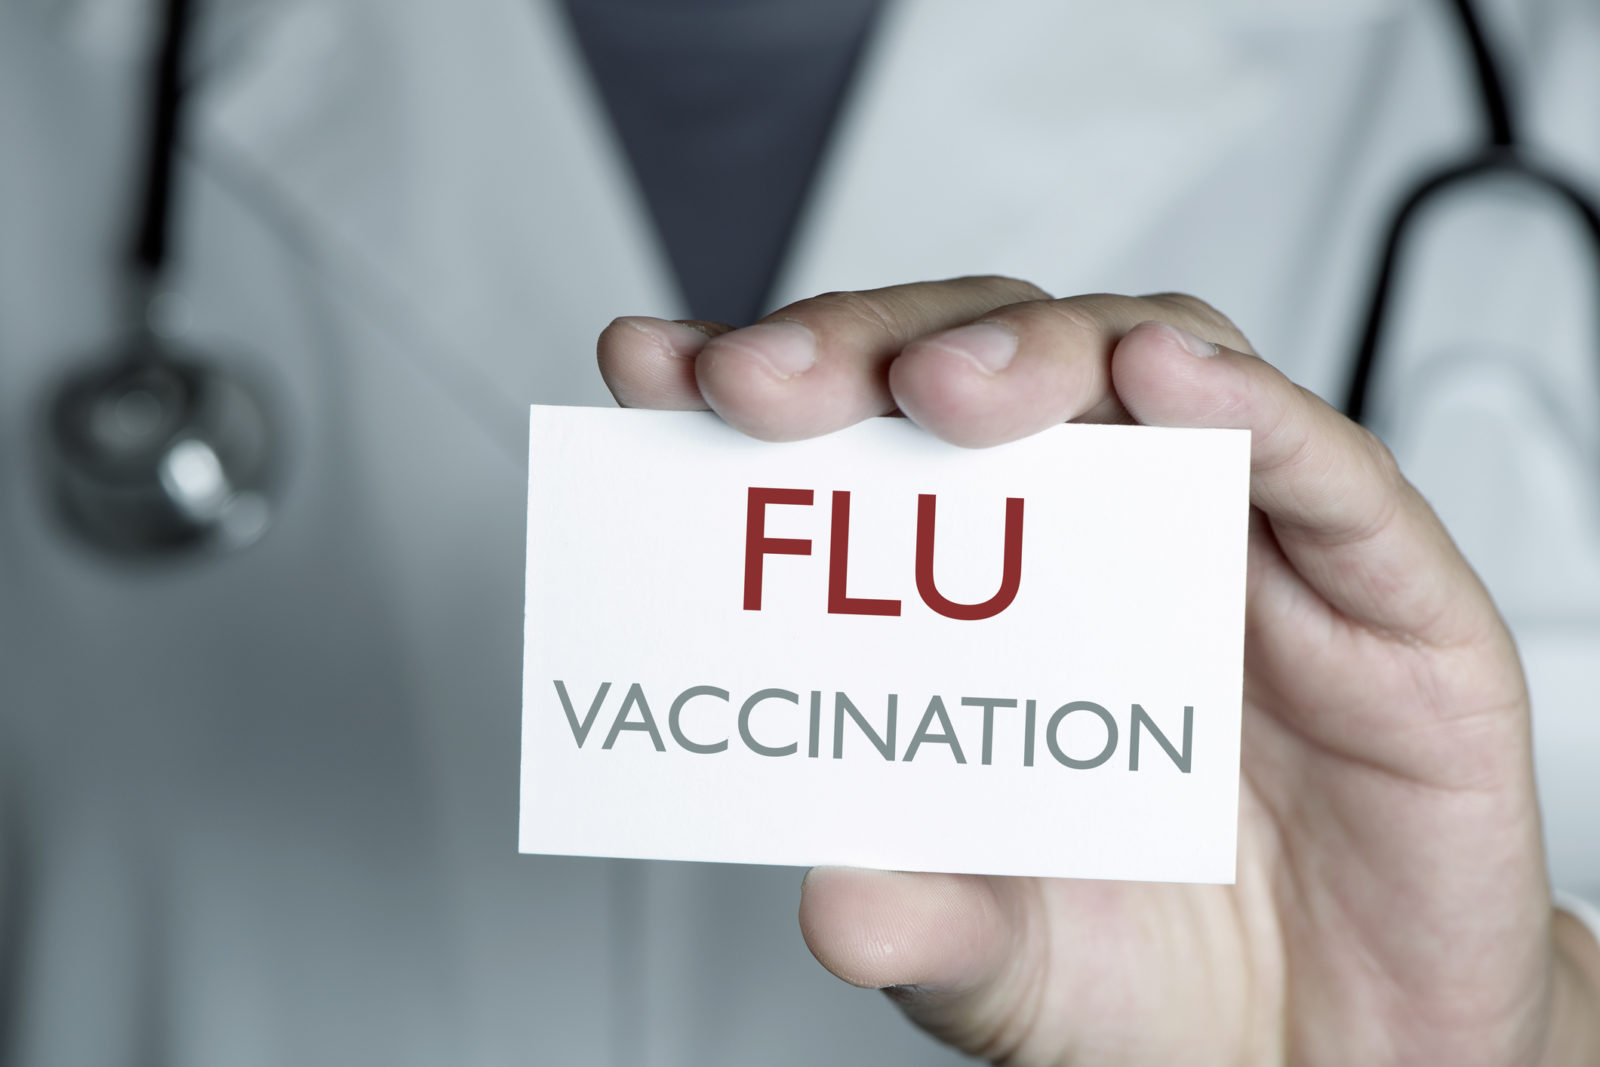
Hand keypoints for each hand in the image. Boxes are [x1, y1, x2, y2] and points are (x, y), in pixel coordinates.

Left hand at [596, 278, 1599, 1064]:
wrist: (1352, 1047)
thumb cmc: (1166, 968)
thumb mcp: (1011, 959)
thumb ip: (928, 917)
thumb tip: (836, 897)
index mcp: (990, 608)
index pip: (865, 446)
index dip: (762, 389)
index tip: (653, 370)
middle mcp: (1105, 545)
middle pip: (987, 368)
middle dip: (869, 353)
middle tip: (765, 383)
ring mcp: (1242, 550)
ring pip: (1145, 366)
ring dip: (1034, 354)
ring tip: (946, 385)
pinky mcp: (1387, 589)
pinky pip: (1326, 467)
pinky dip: (1247, 408)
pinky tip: (1166, 380)